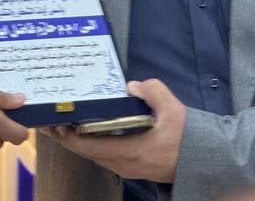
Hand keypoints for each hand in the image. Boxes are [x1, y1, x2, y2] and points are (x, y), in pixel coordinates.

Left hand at [41, 79, 184, 182]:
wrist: (203, 160)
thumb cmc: (188, 137)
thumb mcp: (173, 110)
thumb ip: (153, 92)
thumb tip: (132, 85)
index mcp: (129, 151)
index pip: (87, 146)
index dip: (66, 135)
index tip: (53, 122)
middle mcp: (122, 164)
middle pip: (85, 151)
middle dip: (66, 136)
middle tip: (51, 118)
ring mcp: (125, 167)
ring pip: (93, 154)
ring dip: (77, 140)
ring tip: (64, 122)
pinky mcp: (130, 166)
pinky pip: (103, 155)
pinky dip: (90, 143)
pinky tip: (87, 129)